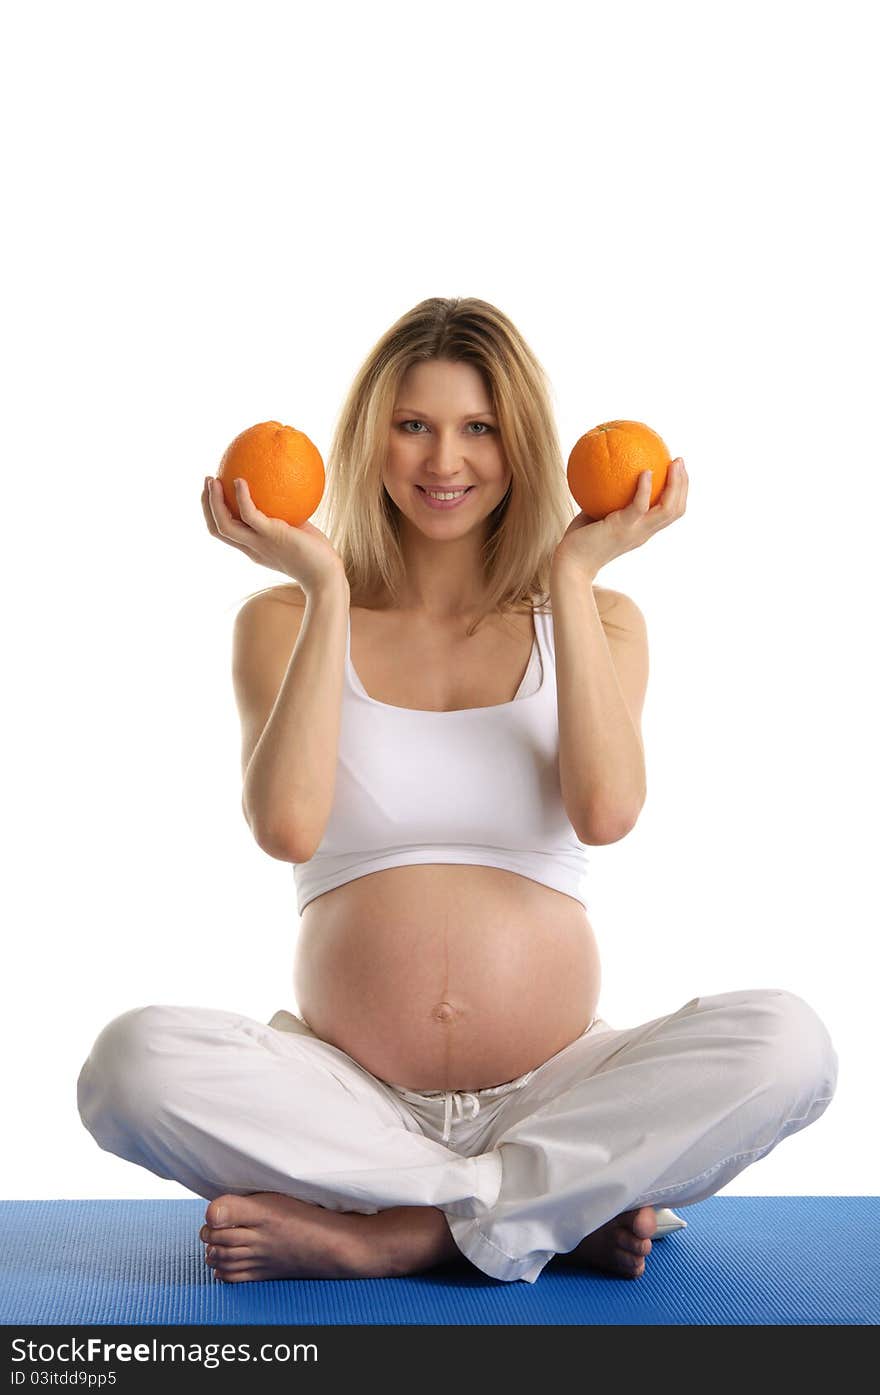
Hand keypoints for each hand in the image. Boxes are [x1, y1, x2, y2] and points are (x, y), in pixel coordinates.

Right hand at [201, 476, 347, 595]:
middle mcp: (252, 548)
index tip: (215, 492)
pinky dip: (241, 497)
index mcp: (254, 549)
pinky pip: (249, 514)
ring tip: (213, 479)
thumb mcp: (298, 532)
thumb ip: (289, 517)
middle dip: (206, 505)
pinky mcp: (272, 535)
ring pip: (224, 524)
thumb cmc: (317, 555)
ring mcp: (259, 543)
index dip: (214, 513)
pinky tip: (240, 480)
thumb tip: (290, 492)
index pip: (225, 533)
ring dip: (214, 501)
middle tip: (207, 481)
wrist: (326, 576)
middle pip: (217, 529)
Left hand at [552, 457, 687, 580]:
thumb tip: (604, 470)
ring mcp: (635, 532)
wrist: (571, 563)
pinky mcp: (622, 528)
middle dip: (683, 483)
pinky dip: (645, 489)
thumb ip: (605, 498)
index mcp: (643, 530)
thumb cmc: (580, 539)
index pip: (670, 512)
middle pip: (676, 510)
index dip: (679, 491)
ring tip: (673, 463)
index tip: (676, 469)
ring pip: (668, 510)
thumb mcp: (597, 515)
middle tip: (679, 461)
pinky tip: (646, 472)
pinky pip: (639, 506)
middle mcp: (644, 532)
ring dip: (676, 484)